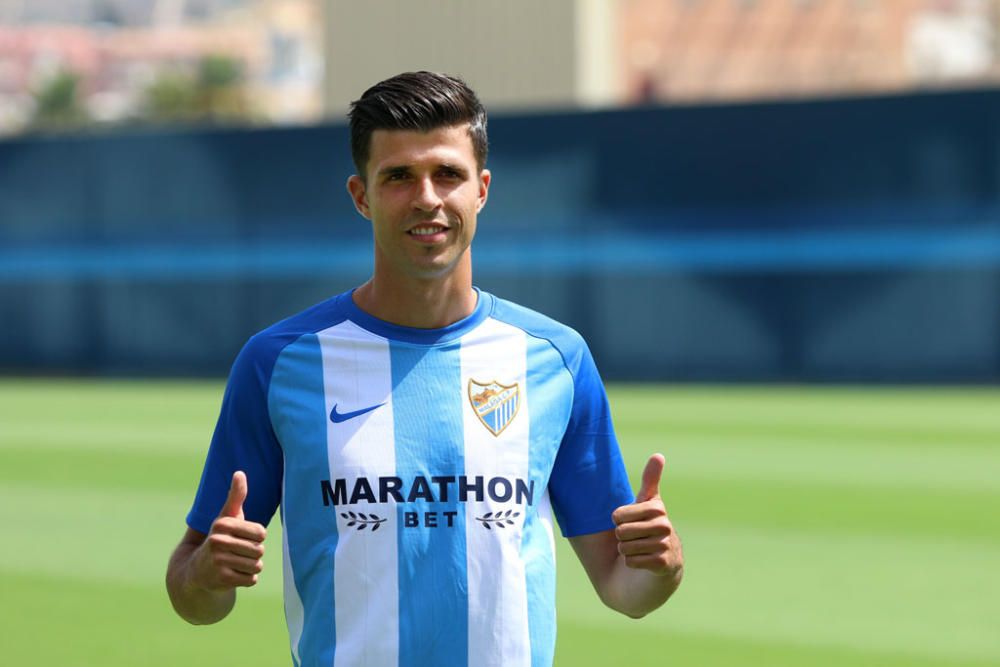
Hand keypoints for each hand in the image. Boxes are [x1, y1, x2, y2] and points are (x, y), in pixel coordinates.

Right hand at [191, 471, 266, 590]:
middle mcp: (218, 541)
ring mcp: (218, 562)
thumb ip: (236, 496)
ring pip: (257, 565)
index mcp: (222, 524)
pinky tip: (232, 575)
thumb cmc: (220, 539)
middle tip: (236, 554)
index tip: (241, 539)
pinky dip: (245, 580)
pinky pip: (251, 580)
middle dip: (253, 554)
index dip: (256, 538)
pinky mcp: (221, 579)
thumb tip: (239, 473)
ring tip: (234, 564)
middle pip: (259, 550)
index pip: (261, 533)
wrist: (196, 571)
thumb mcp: (226, 517)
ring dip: (249, 567)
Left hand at [611, 454, 682, 576]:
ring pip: (625, 547)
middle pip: (621, 531)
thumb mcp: (648, 503)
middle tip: (635, 538)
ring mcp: (665, 545)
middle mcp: (664, 525)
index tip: (630, 522)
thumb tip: (659, 454)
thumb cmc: (648, 529)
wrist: (661, 566)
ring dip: (627, 551)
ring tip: (639, 549)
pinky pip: (632, 562)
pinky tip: (643, 561)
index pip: (617, 515)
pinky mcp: (663, 564)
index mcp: (657, 508)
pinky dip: (632, 563)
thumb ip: (651, 480)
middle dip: (622, 538)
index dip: (617, 521)